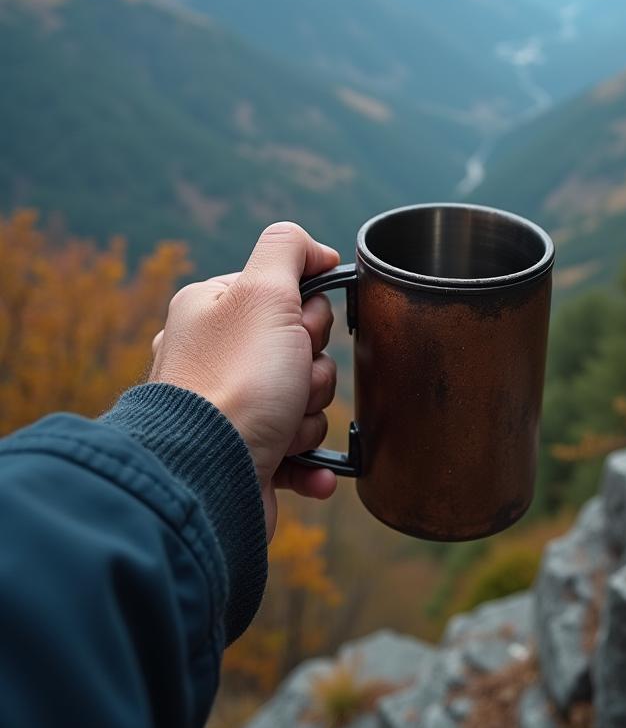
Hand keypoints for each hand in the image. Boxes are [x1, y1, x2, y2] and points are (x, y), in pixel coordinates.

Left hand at [149, 222, 339, 539]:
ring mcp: (228, 409)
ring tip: (282, 430)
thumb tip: (316, 251)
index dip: (309, 314)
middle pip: (301, 349)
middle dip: (312, 371)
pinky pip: (297, 452)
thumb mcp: (264, 292)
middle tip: (289, 382)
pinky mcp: (244, 456)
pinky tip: (305, 465)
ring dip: (309, 417)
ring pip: (305, 400)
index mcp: (211, 310)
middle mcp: (214, 356)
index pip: (287, 293)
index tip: (300, 330)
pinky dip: (307, 460)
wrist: (206, 479)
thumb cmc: (236, 383)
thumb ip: (288, 249)